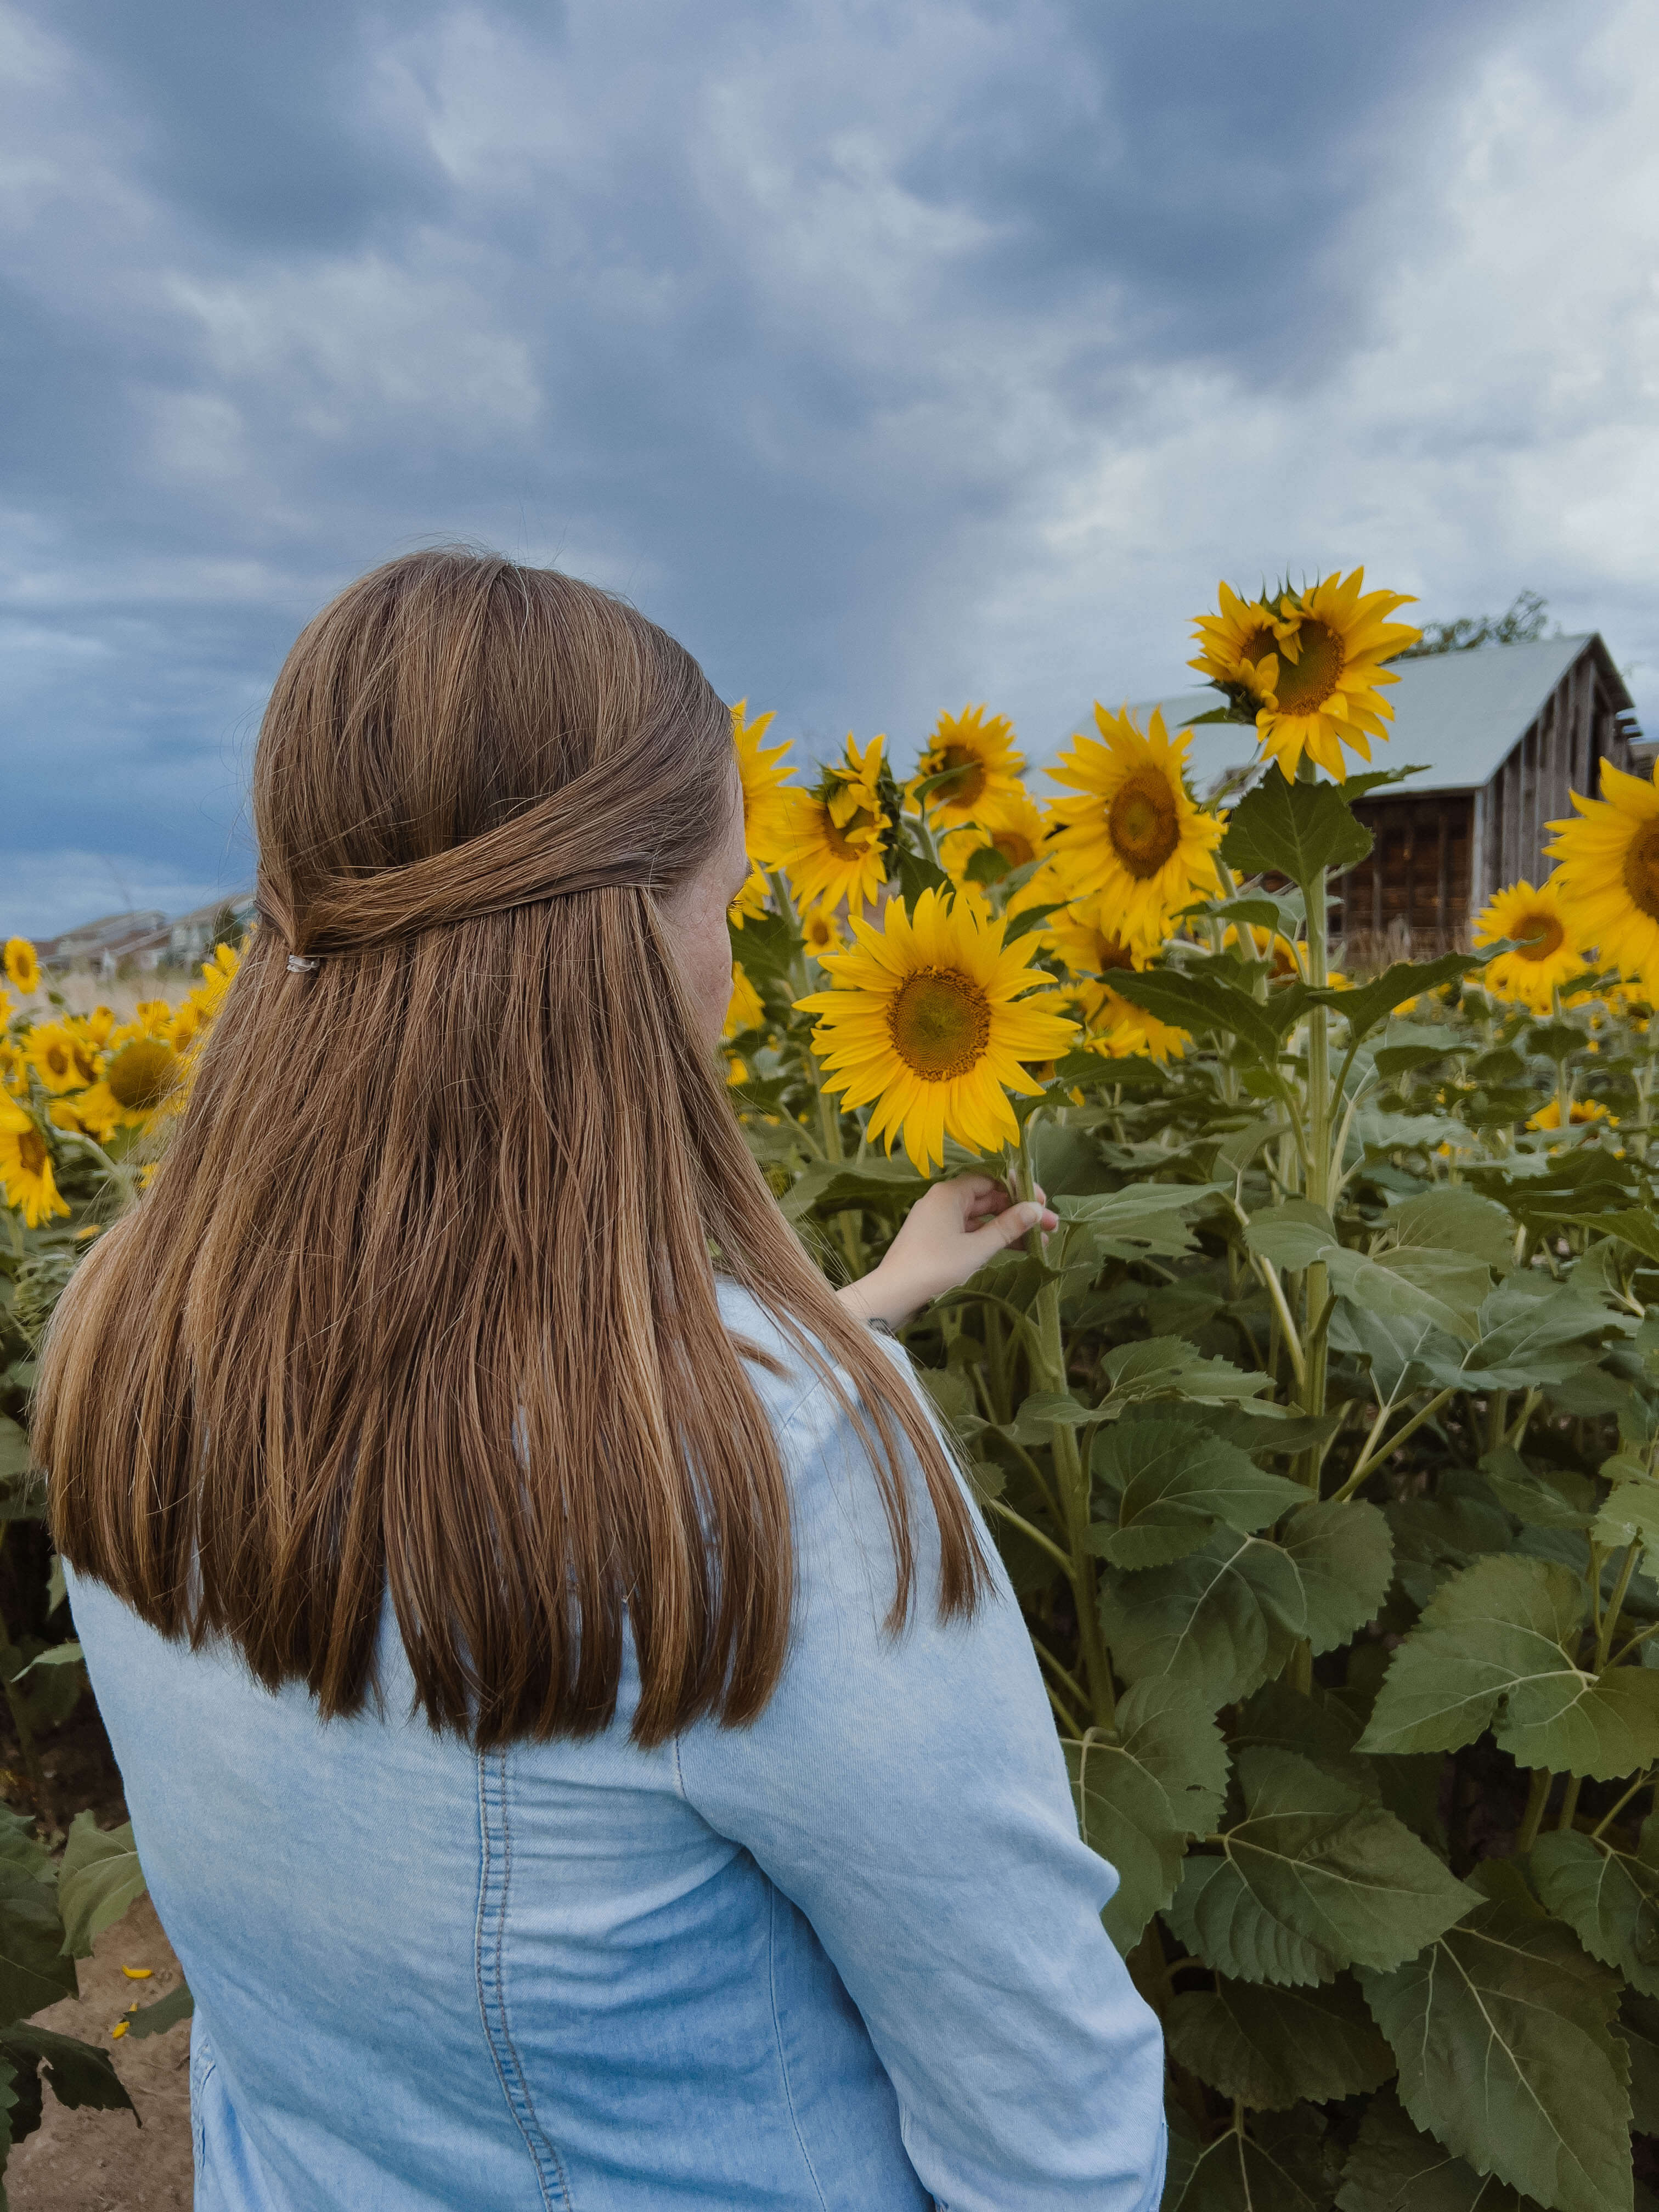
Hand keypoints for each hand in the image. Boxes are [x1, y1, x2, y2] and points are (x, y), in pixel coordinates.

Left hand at [835, 1174, 1058, 1329]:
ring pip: (982, 1218)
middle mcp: (943, 1201)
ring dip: (1009, 1228)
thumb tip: (1036, 1209)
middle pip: (989, 1198)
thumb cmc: (935, 1267)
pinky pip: (970, 1232)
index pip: (992, 1179)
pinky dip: (991, 1239)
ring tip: (1040, 1243)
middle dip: (1020, 1212)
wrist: (894, 1294)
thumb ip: (1008, 1227)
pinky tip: (1015, 1249)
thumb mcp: (977, 1248)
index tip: (1043, 1203)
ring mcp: (939, 1220)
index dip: (1020, 1189)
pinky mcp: (937, 1239)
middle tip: (1051, 1226)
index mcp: (950, 1193)